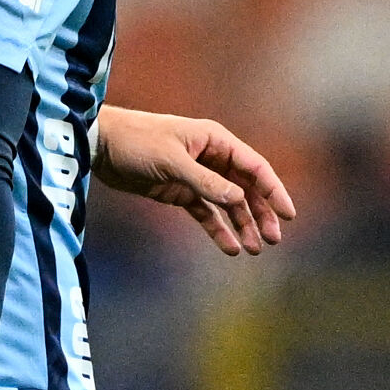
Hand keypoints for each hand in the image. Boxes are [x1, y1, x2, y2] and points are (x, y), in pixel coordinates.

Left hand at [93, 104, 298, 254]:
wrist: (101, 145)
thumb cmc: (137, 142)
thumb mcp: (172, 162)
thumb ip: (205, 182)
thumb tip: (237, 201)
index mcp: (215, 141)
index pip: (255, 167)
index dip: (274, 191)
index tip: (288, 214)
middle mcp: (211, 157)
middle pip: (246, 189)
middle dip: (261, 214)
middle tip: (273, 240)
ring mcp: (197, 176)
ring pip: (228, 204)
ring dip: (242, 225)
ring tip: (254, 249)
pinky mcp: (180, 192)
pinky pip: (205, 214)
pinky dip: (217, 230)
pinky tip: (229, 248)